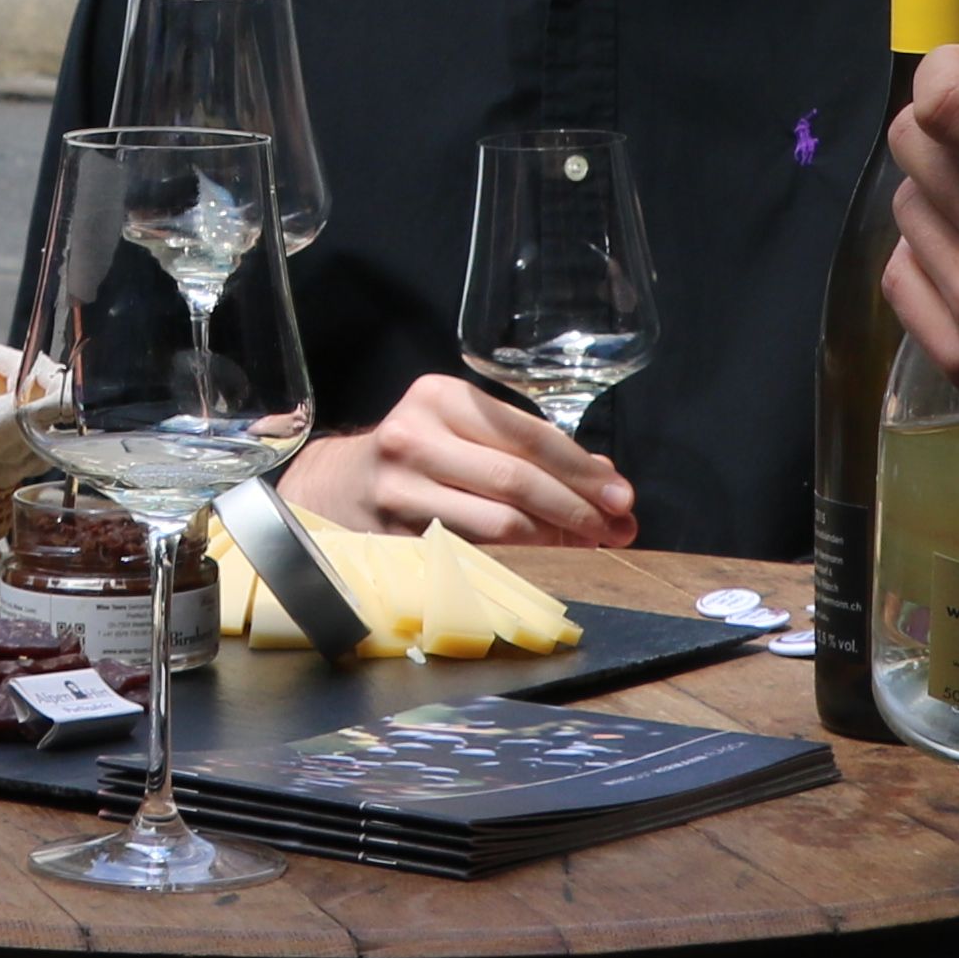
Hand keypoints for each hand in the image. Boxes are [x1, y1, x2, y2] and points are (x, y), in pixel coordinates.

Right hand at [283, 371, 636, 545]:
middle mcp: (414, 438)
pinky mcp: (395, 539)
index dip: (581, 470)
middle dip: (578, 508)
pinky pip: (475, 553)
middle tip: (617, 527)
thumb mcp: (464, 430)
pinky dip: (521, 559)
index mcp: (439, 398)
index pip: (528, 436)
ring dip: (556, 540)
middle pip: (516, 480)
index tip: (621, 496)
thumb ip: (529, 448)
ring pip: (499, 524)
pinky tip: (546, 560)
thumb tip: (605, 479)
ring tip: (589, 545)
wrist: (337, 486)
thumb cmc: (419, 454)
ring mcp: (400, 492)